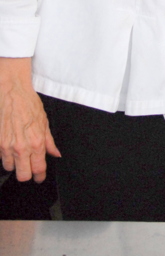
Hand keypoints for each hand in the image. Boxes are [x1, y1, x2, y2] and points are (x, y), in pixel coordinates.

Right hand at [0, 58, 60, 182]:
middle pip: (23, 176)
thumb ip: (49, 141)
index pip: (38, 169)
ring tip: (19, 154)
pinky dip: (6, 155)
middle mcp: (21, 147)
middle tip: (29, 168)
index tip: (40, 177)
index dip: (40, 176)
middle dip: (27, 174)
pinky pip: (1, 157)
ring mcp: (7, 146)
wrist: (12, 92)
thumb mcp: (44, 121)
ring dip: (15, 164)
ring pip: (10, 168)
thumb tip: (55, 153)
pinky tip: (10, 146)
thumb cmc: (28, 103)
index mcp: (36, 142)